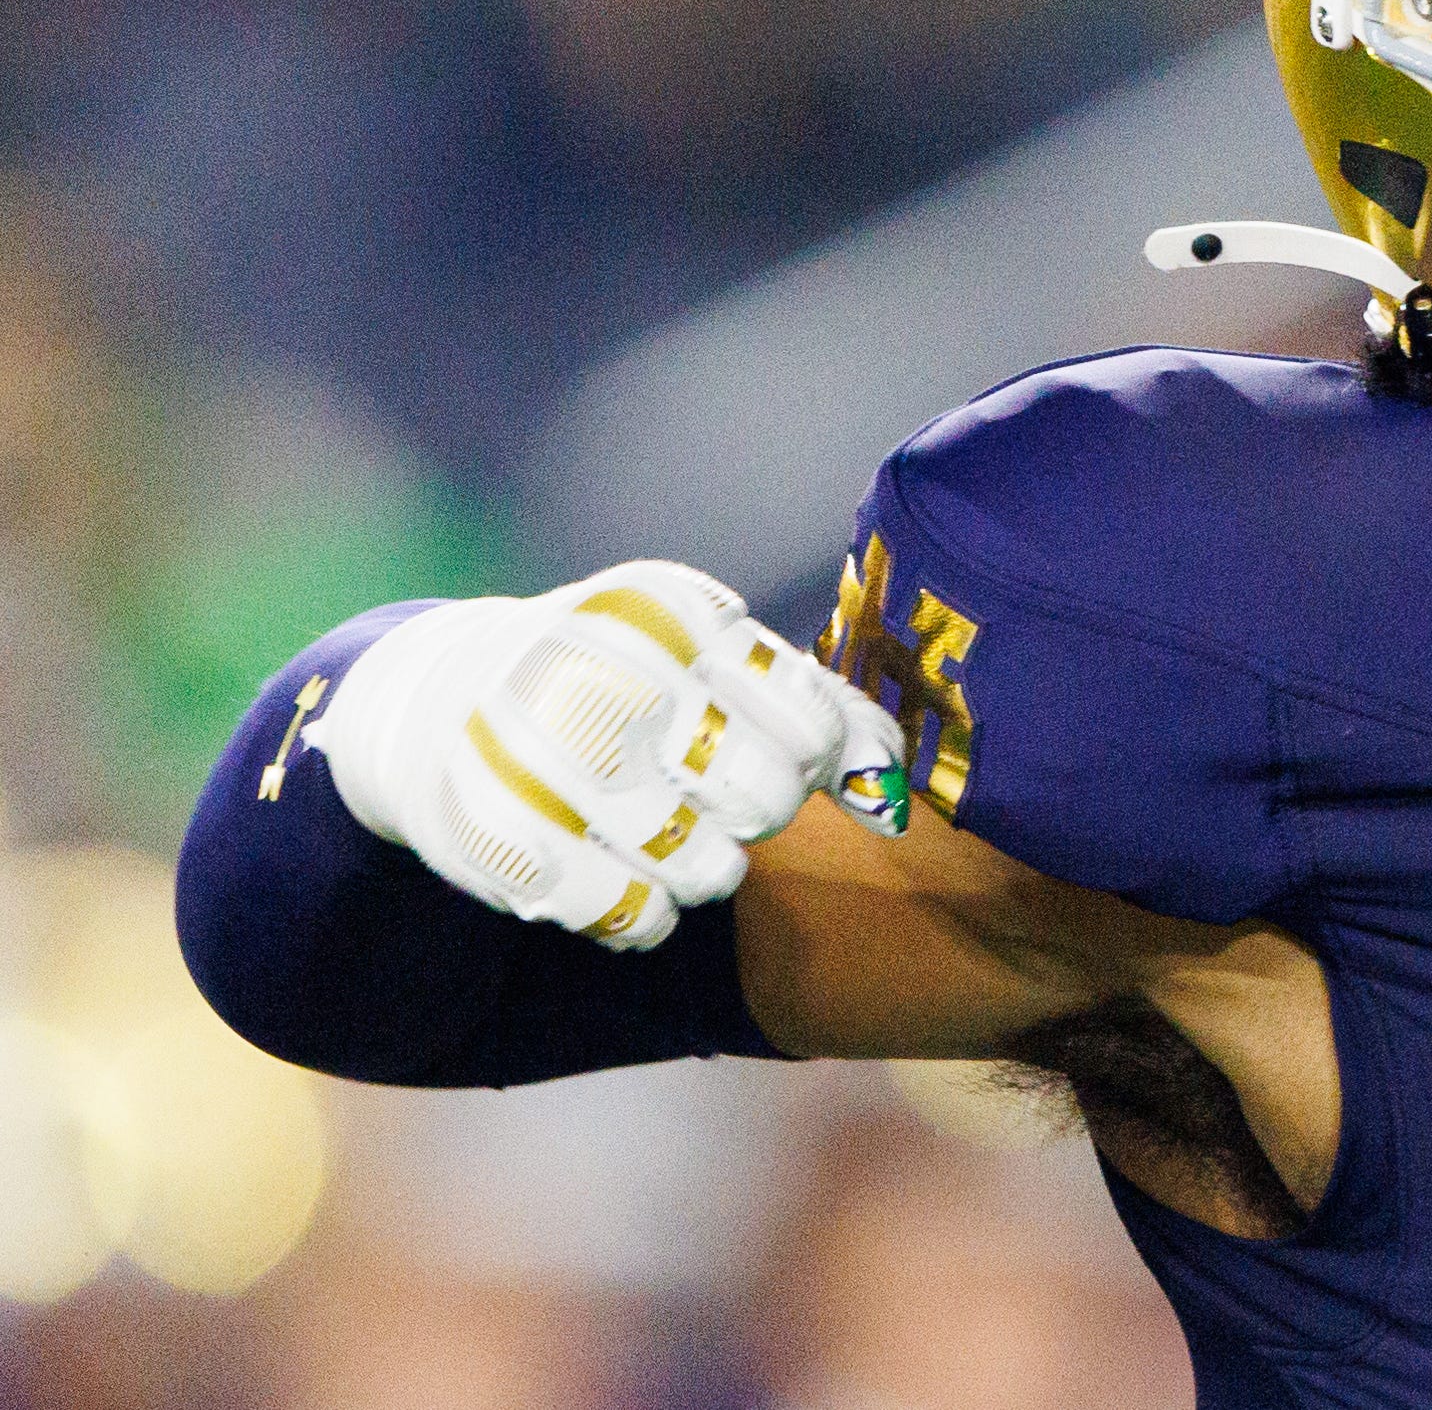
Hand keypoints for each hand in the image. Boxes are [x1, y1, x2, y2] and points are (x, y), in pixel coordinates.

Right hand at [306, 560, 908, 950]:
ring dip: (705, 867)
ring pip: (706, 870)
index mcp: (669, 609)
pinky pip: (630, 917)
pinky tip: (622, 872)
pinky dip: (643, 912)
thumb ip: (820, 710)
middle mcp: (601, 671)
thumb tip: (894, 798)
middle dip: (760, 810)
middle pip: (764, 799)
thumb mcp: (714, 657)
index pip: (811, 724)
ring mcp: (538, 756)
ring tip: (668, 830)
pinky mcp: (495, 837)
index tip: (787, 754)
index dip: (816, 760)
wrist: (443, 697)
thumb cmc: (628, 679)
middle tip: (718, 791)